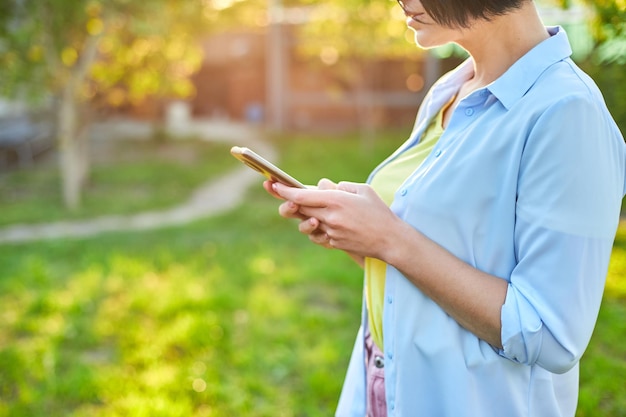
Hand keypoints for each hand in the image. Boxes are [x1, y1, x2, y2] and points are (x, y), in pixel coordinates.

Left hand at [271, 180, 399, 260]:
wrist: (390, 240)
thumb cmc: (379, 212)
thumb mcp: (363, 191)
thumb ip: (341, 187)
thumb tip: (323, 186)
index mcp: (337, 200)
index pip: (303, 195)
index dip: (285, 190)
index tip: (273, 184)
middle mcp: (330, 217)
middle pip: (300, 208)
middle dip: (287, 200)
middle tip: (275, 190)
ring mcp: (331, 232)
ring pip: (307, 222)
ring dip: (305, 215)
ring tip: (309, 209)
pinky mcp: (334, 244)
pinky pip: (318, 235)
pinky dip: (318, 228)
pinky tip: (323, 223)